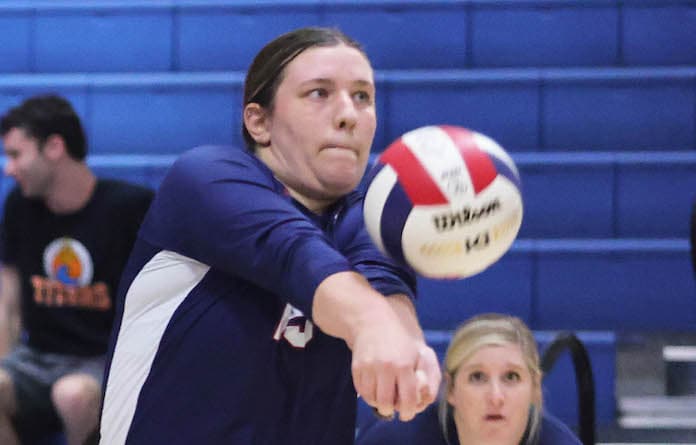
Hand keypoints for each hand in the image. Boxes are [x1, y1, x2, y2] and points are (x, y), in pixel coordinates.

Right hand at [349, 304, 440, 421]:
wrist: (374, 319)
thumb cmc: (403, 339)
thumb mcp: (423, 352)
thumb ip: (431, 377)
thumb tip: (425, 400)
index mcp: (405, 364)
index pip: (407, 399)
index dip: (408, 412)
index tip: (407, 414)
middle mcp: (386, 367)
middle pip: (386, 403)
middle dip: (391, 410)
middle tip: (393, 407)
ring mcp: (369, 367)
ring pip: (372, 399)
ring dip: (378, 403)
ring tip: (384, 397)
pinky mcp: (357, 367)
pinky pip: (361, 391)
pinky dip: (368, 395)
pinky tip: (375, 389)